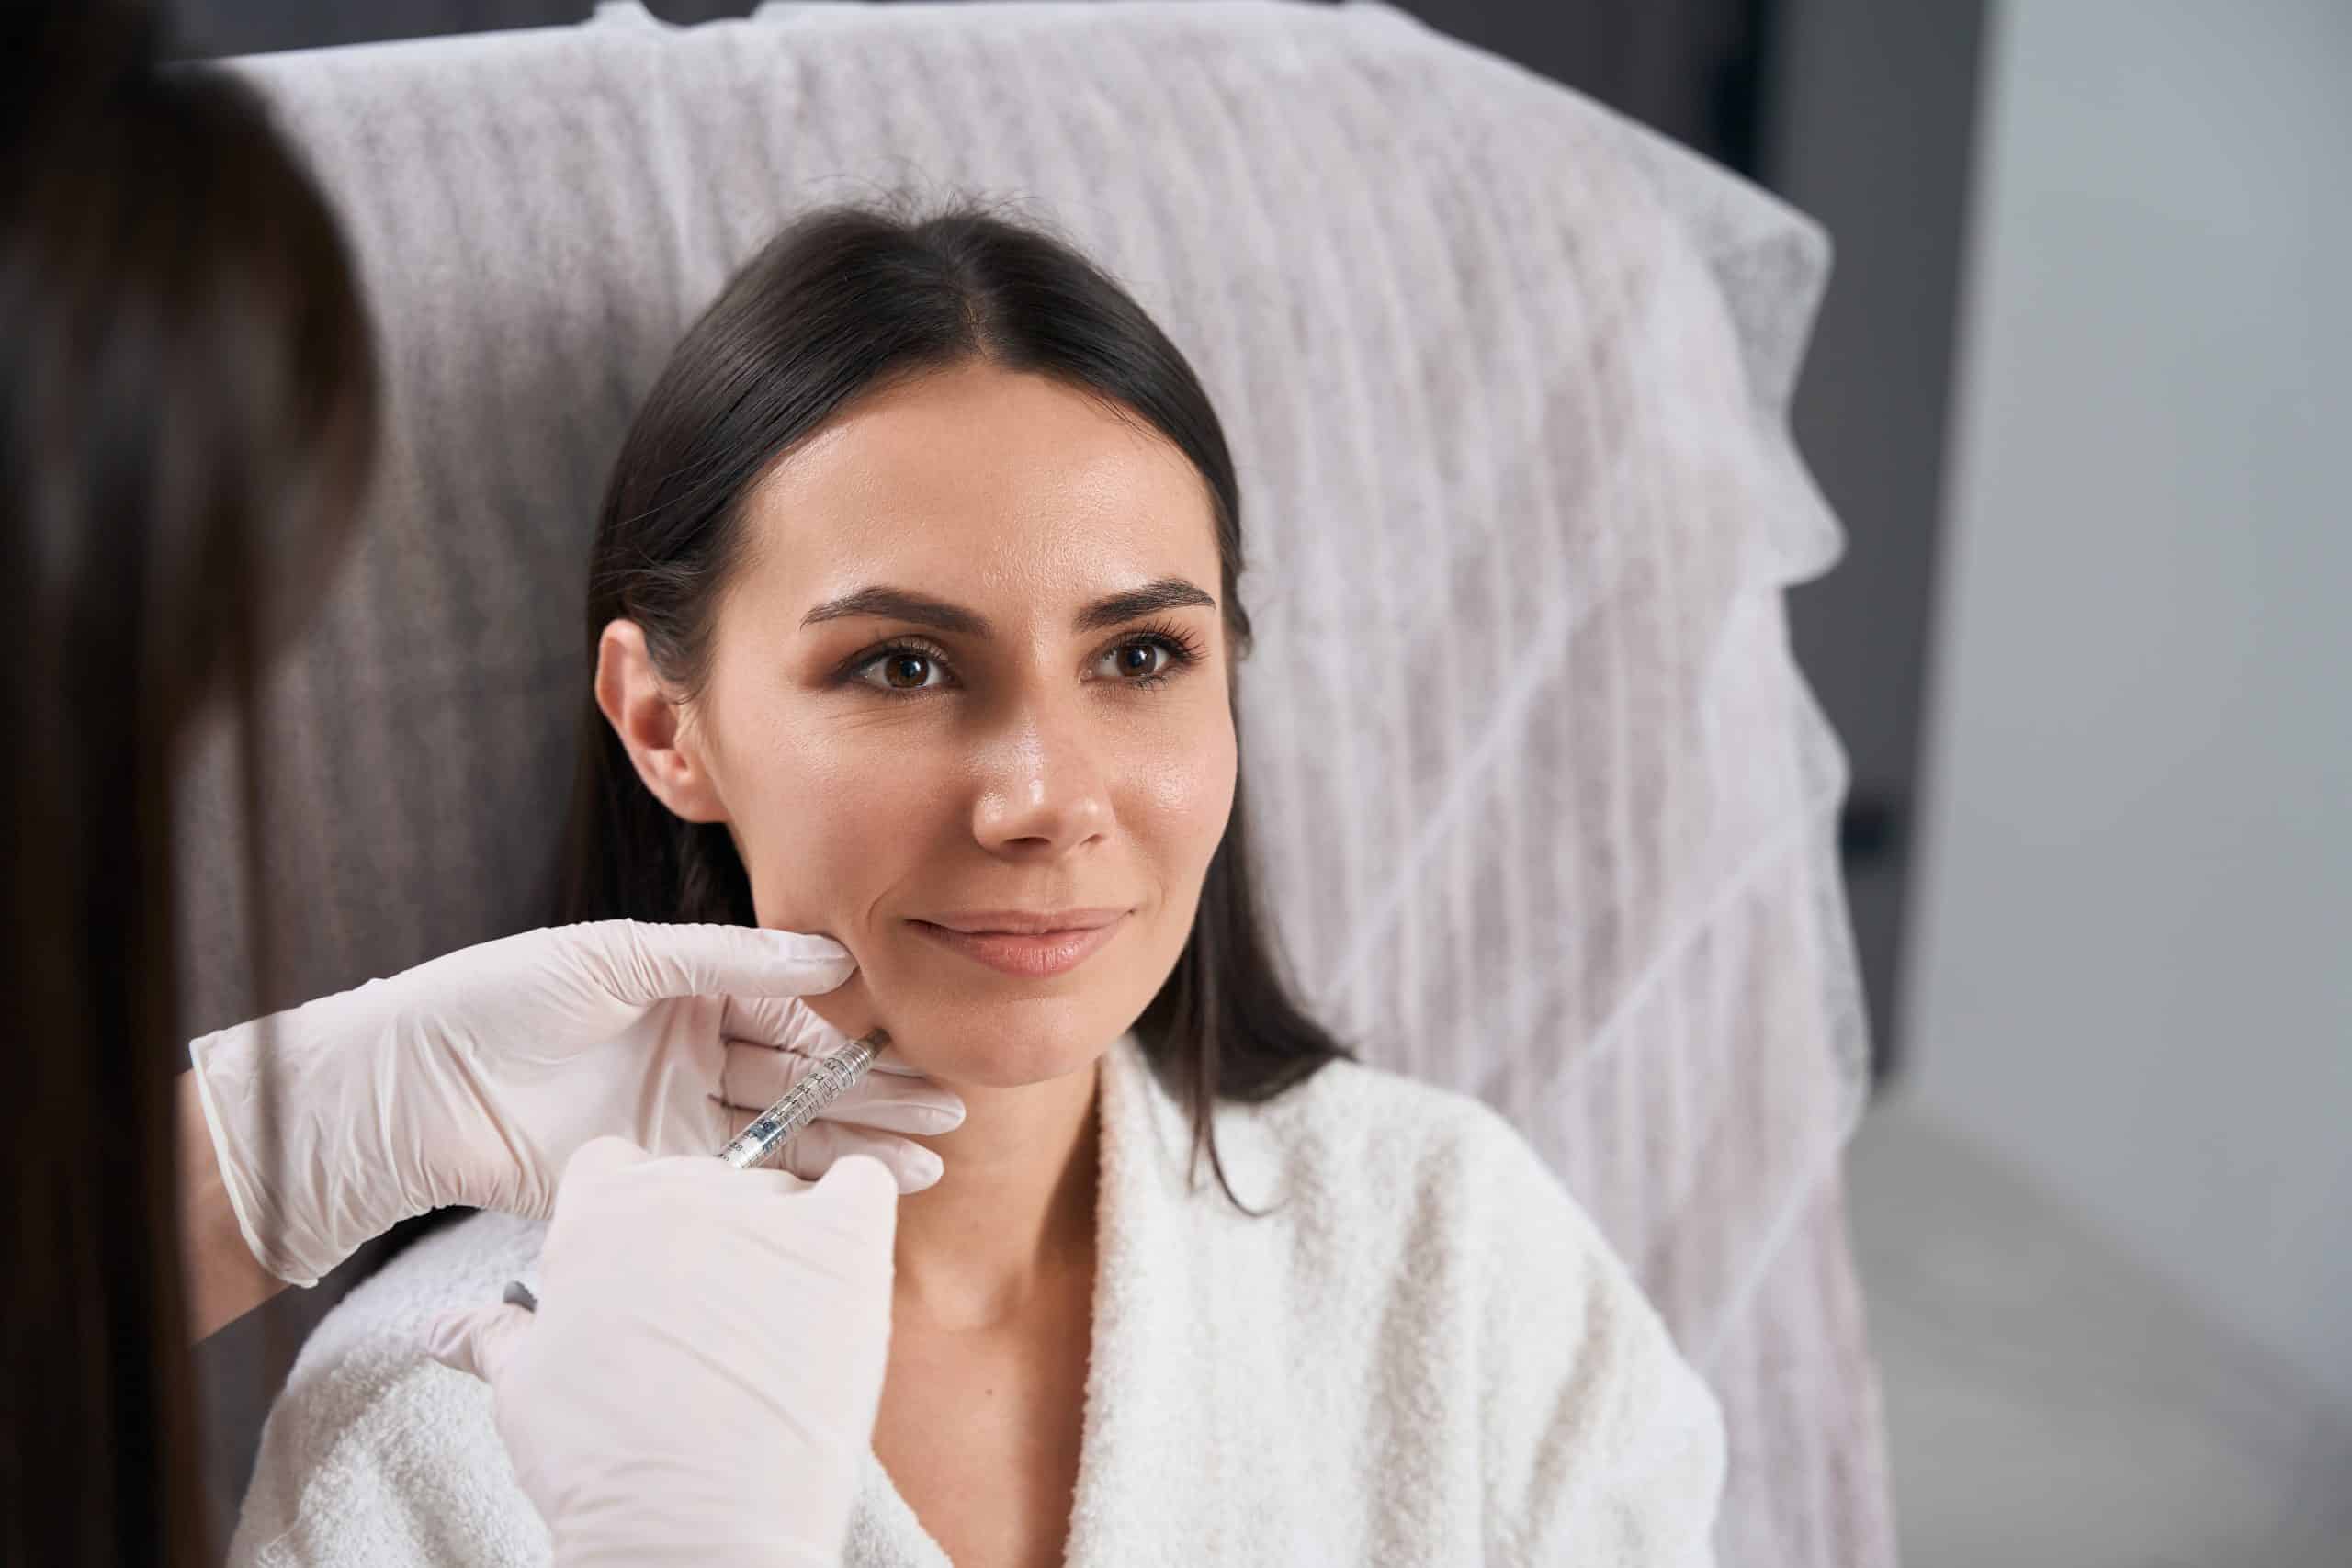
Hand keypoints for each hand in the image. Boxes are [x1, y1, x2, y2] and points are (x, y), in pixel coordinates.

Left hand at [187, 919, 959, 1284]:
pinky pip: (739, 1186)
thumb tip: (829, 958)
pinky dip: (798, 1190)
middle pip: (803, 1076)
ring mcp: (676, 1120)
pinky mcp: (652, 1182)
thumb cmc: (502, 995)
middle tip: (953, 1107)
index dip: (853, 1030)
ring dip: (856, 1144)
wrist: (411, 1086)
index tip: (918, 1041)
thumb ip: (726, 960)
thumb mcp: (621, 954)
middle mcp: (691, 1055)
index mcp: (686, 989)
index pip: (790, 1010)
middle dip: (876, 1092)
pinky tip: (855, 1193)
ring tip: (930, 1158)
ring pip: (785, 1134)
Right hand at [428, 1138, 894, 1567]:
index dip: (628, 1216)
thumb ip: (494, 1335)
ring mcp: (765, 1213)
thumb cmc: (604, 1463)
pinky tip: (840, 1266)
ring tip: (771, 1330)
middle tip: (708, 1321)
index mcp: (595, 1215)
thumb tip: (441, 1327)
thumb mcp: (524, 1392)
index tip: (640, 1272)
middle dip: (704, 1239)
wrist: (694, 1527)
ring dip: (780, 1242)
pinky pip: (863, 1184)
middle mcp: (680, 1192)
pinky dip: (857, 1207)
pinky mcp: (842, 1244)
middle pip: (699, 1180)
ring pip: (779, 1191)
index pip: (612, 1167)